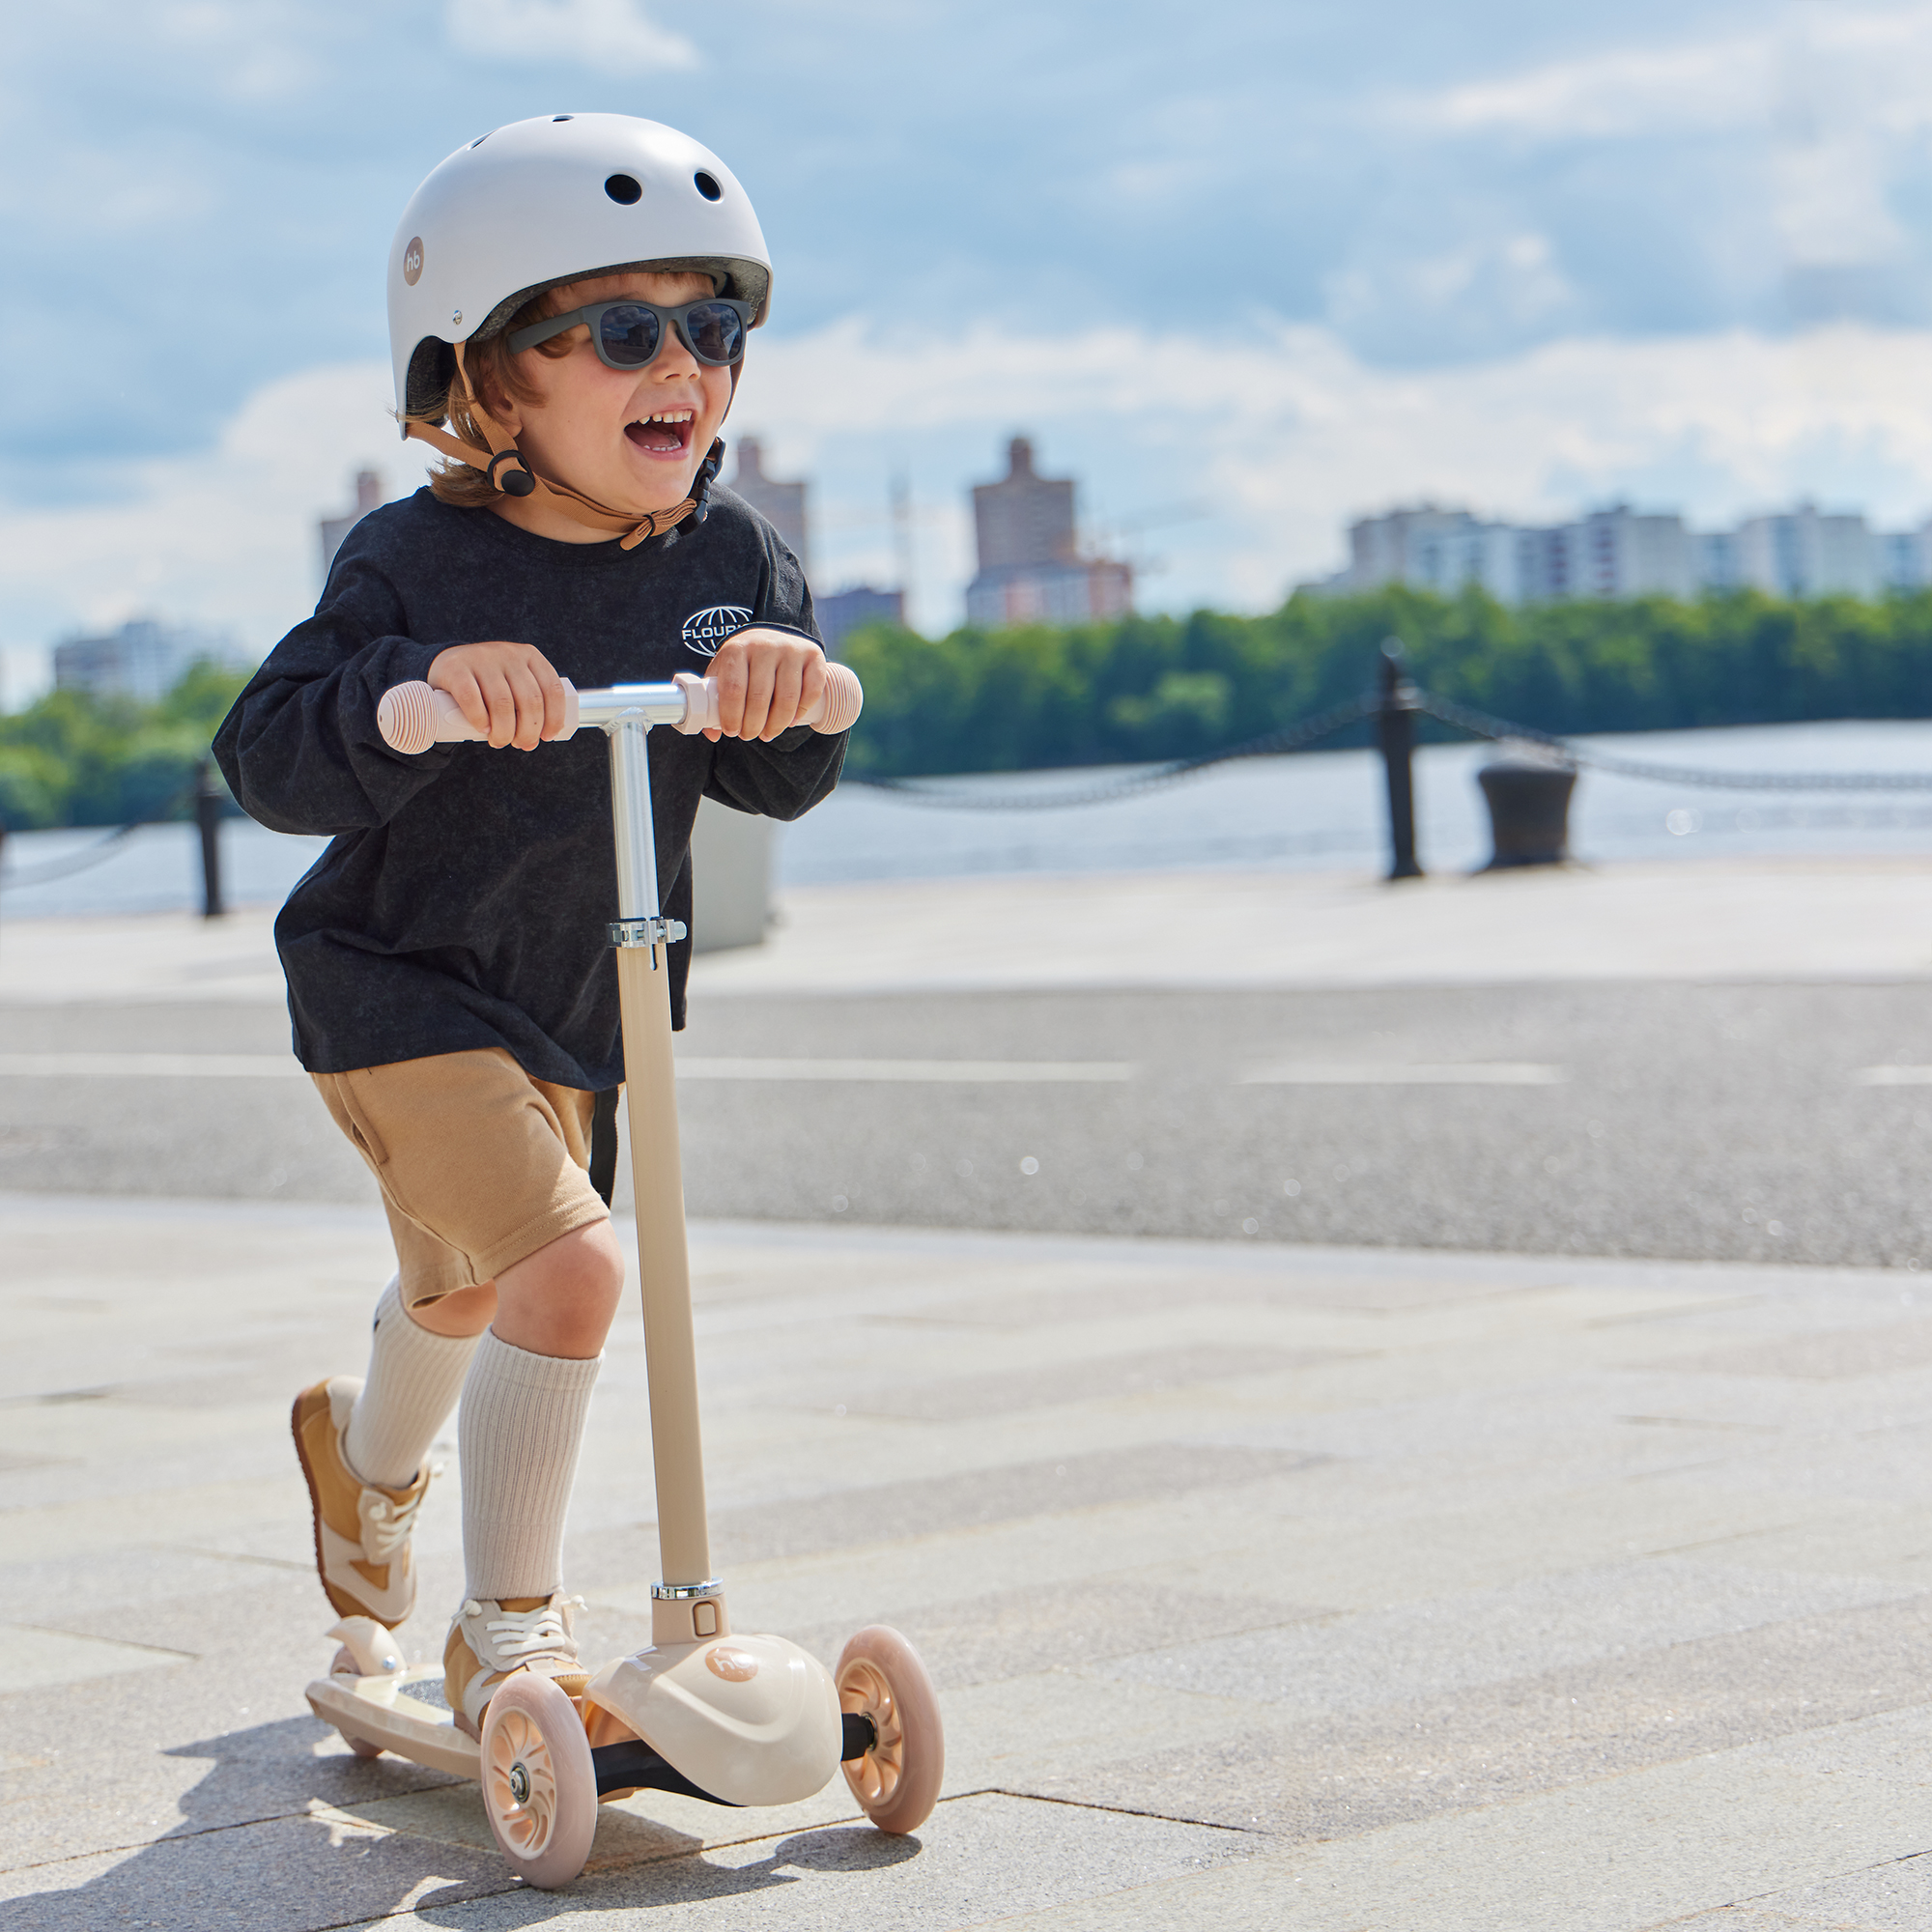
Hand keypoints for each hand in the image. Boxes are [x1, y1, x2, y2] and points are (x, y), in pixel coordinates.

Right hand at [427, 641, 569, 750]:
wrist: (448, 665)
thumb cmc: (488, 684)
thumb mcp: (514, 685)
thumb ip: (527, 707)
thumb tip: (533, 742)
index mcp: (530, 656)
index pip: (553, 689)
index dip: (554, 718)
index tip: (546, 737)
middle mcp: (509, 654)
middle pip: (530, 700)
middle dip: (528, 731)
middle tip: (519, 743)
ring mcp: (482, 658)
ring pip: (503, 703)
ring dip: (504, 731)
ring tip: (500, 741)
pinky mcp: (456, 668)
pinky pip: (472, 699)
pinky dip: (480, 720)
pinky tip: (483, 729)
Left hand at [705, 628, 826, 741]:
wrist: (771, 639)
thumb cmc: (744, 664)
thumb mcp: (723, 674)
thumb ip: (714, 701)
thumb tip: (712, 734)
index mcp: (736, 649)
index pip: (733, 688)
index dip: (732, 716)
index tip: (732, 731)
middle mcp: (765, 645)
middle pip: (760, 697)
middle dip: (753, 725)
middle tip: (749, 735)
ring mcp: (791, 649)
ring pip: (787, 699)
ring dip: (776, 725)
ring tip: (768, 733)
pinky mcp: (813, 655)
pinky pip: (811, 692)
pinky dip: (801, 712)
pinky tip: (790, 721)